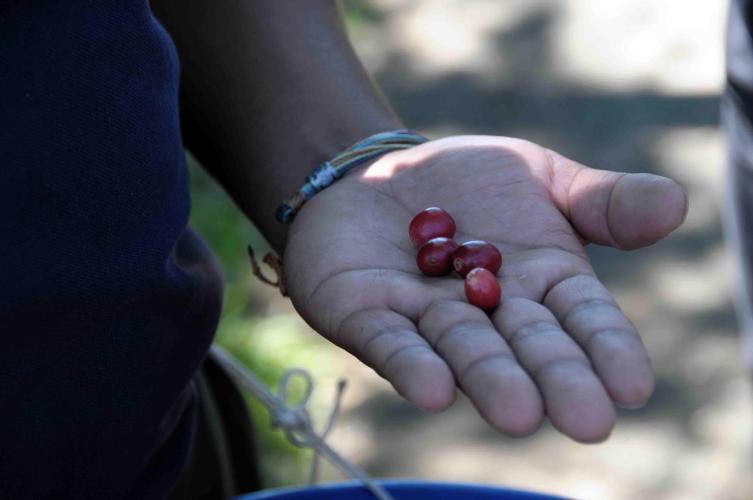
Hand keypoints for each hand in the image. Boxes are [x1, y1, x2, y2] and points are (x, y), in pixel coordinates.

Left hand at [283, 136, 686, 441]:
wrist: (382, 173)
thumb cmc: (472, 183)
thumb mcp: (544, 178)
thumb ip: (603, 201)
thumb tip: (676, 203)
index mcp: (541, 283)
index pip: (581, 320)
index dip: (606, 349)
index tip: (632, 387)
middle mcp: (488, 312)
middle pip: (526, 346)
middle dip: (555, 379)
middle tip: (588, 422)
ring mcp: (426, 315)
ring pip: (462, 348)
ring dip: (489, 377)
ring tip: (518, 413)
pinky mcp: (368, 314)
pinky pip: (389, 341)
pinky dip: (411, 364)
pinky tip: (434, 390)